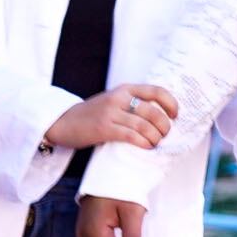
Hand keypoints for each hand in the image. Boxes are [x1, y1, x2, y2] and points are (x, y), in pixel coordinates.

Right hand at [44, 82, 178, 149]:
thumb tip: (157, 115)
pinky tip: (146, 147)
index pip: (156, 92)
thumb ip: (130, 103)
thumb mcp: (111, 101)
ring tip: (156, 142)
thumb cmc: (89, 115)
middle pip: (152, 111)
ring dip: (155, 136)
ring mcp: (110, 113)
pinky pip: (131, 136)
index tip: (175, 115)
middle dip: (164, 125)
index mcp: (124, 89)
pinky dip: (143, 142)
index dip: (170, 103)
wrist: (61, 122)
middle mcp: (118, 98)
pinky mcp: (103, 129)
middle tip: (165, 134)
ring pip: (143, 125)